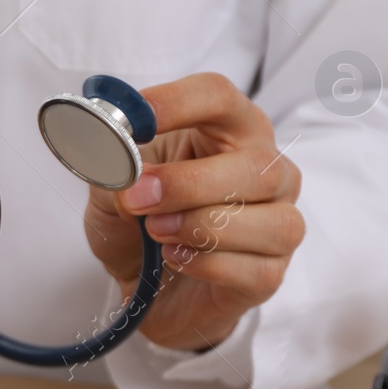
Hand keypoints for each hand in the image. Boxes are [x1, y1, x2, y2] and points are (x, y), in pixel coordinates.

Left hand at [83, 73, 303, 351]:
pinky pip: (254, 269)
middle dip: (187, 183)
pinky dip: (205, 264)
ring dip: (198, 226)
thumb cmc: (137, 225)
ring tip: (155, 232)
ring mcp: (277, 221)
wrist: (143, 290)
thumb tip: (113, 152)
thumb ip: (112, 166)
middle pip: (255, 164)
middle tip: (137, 198)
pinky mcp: (270, 273)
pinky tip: (175, 258)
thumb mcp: (110, 190)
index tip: (136, 122)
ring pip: (267, 220)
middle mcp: (266, 170)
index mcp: (228, 131)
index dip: (178, 103)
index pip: (220, 97)